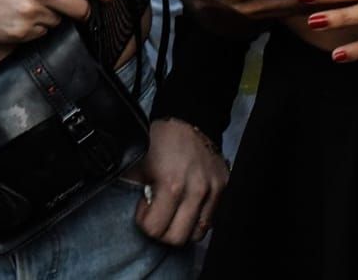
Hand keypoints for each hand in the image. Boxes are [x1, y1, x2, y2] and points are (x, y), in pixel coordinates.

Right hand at [0, 0, 112, 44]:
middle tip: (75, 9)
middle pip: (81, 9)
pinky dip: (33, 29)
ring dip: (51, 18)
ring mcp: (30, 14)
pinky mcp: (18, 33)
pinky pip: (39, 34)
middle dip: (82, 11)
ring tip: (26, 6)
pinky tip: (15, 17)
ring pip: (58, 22)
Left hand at [131, 118, 227, 245]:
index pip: (156, 229)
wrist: (189, 118)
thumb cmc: (160, 140)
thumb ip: (134, 191)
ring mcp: (213, 189)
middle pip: (178, 238)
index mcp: (172, 184)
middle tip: (158, 213)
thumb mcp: (138, 164)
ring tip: (174, 210)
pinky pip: (211, 218)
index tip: (145, 208)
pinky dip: (198, 218)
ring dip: (183, 227)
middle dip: (163, 230)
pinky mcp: (224, 187)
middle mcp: (196, 190)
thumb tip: (132, 210)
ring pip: (198, 233)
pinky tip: (188, 204)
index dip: (145, 222)